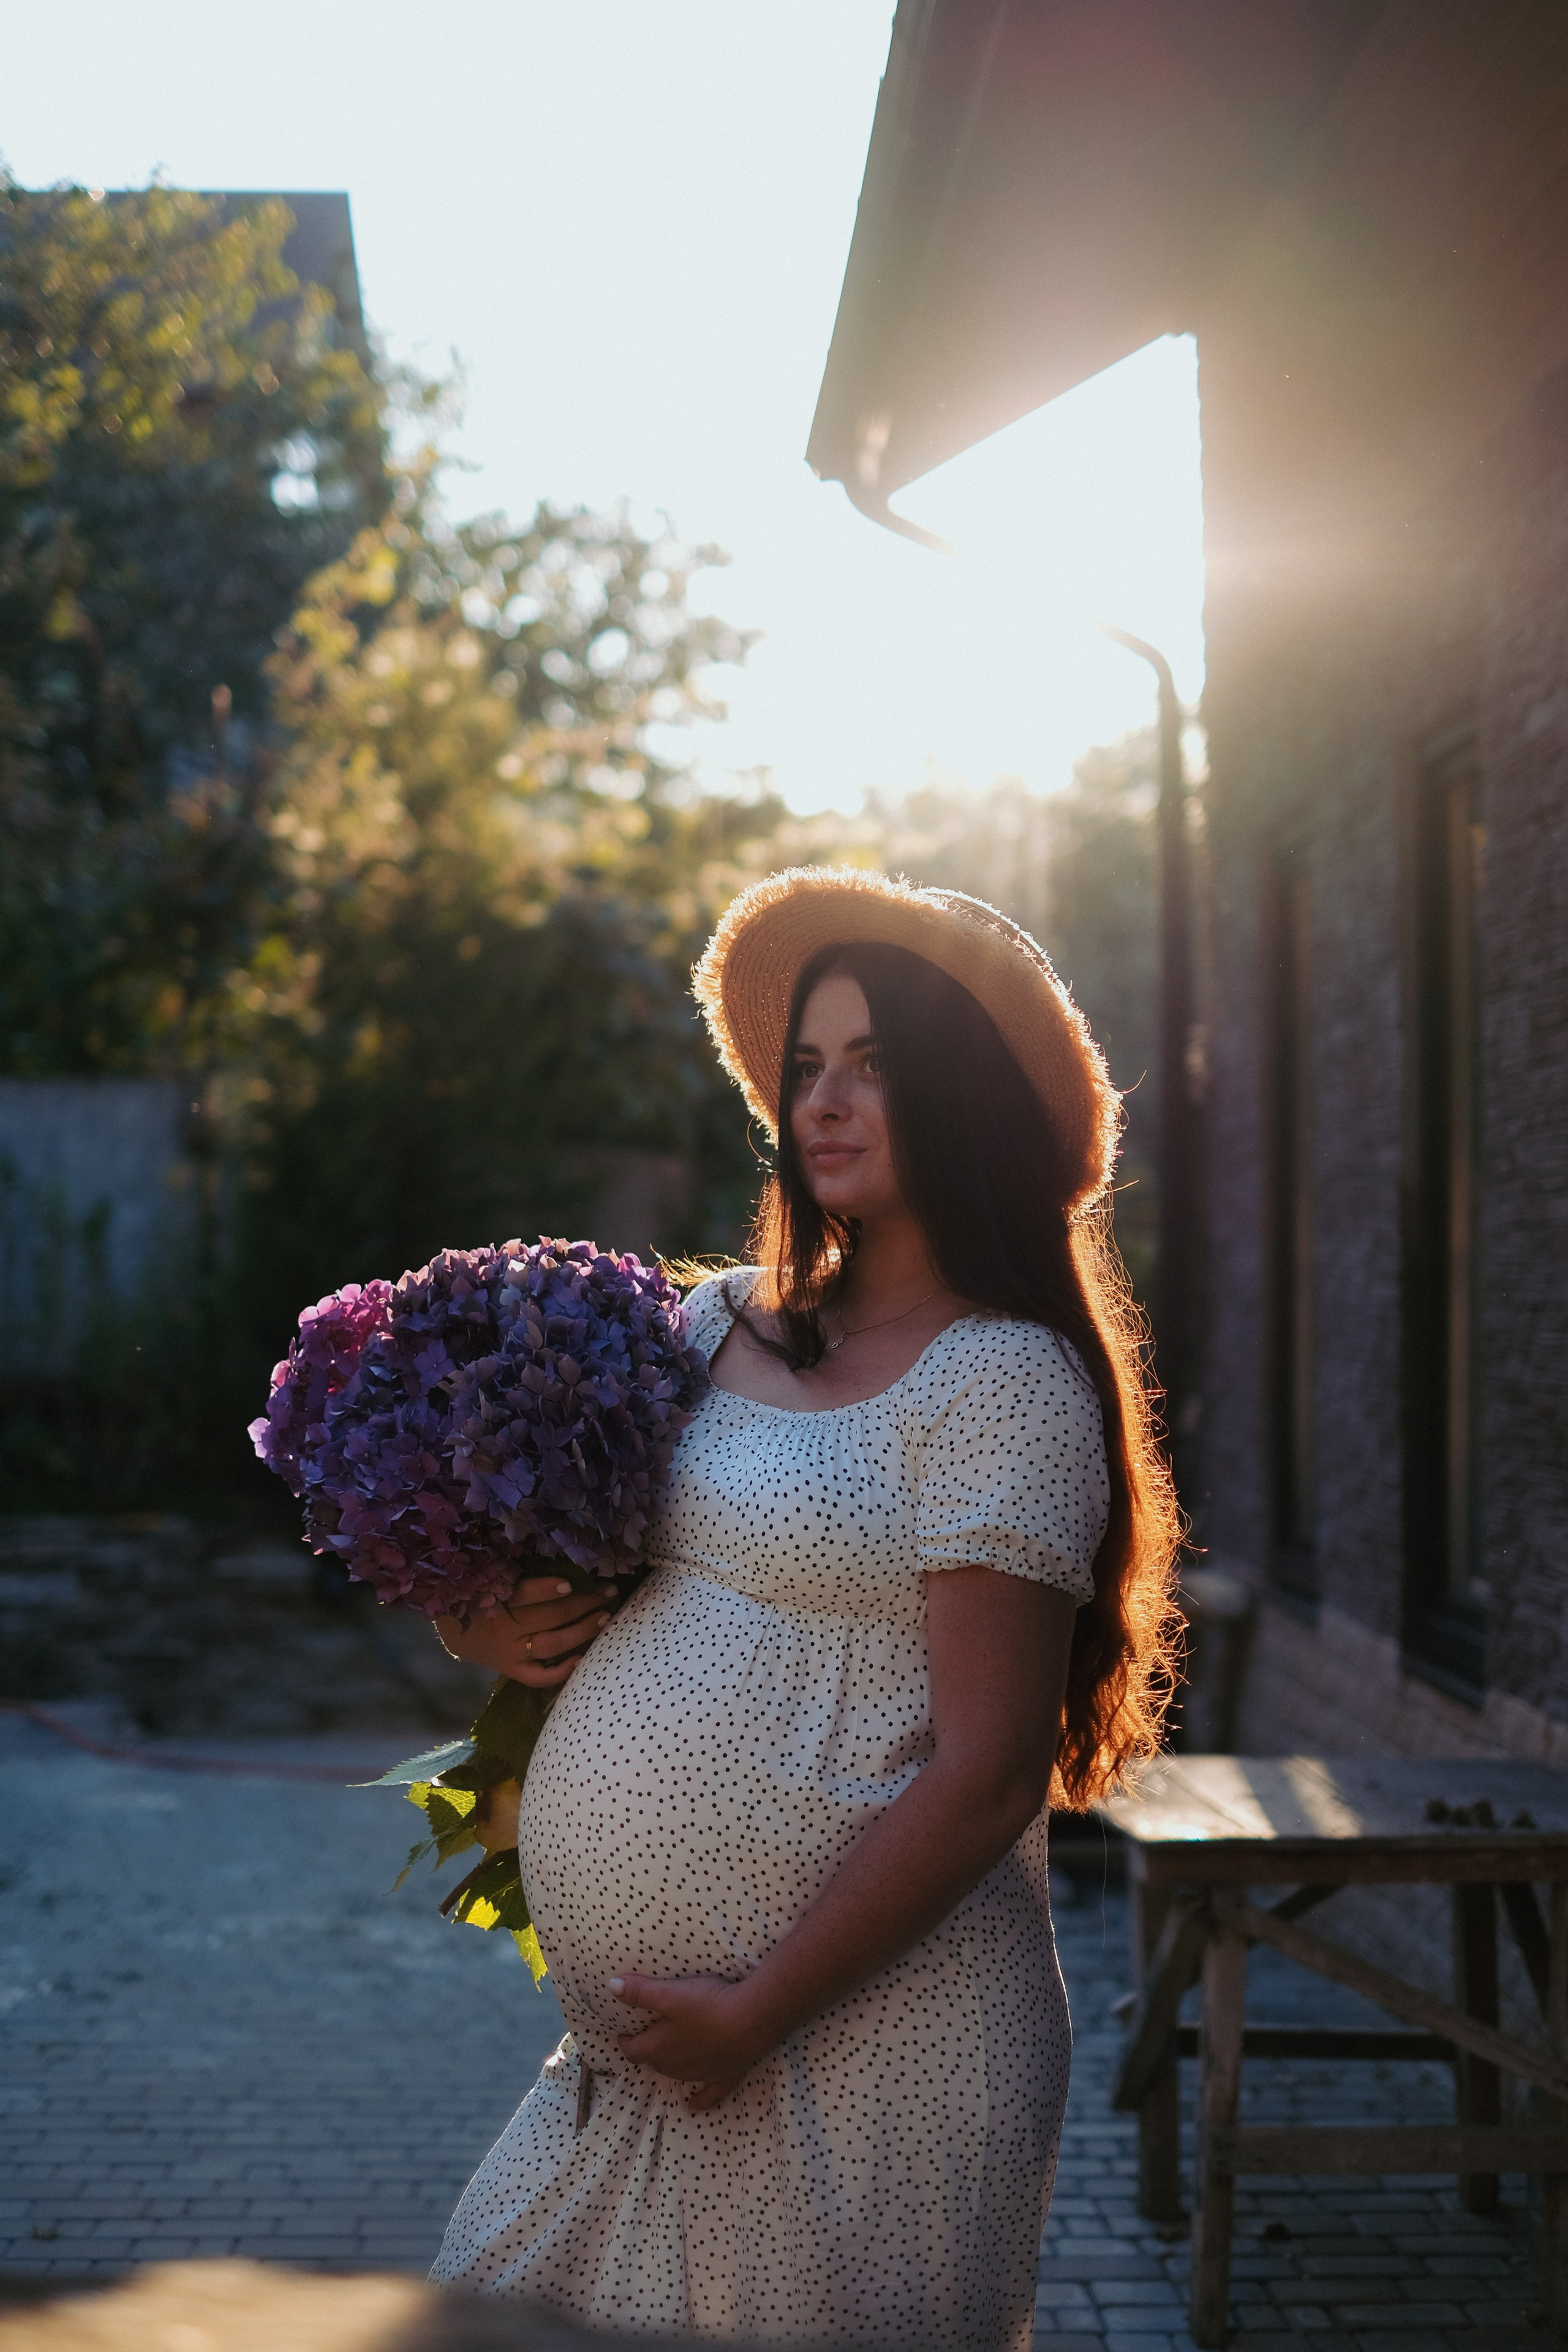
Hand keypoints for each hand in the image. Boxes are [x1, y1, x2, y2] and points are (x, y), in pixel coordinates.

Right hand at [435, 1575, 616, 1688]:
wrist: (454, 1631)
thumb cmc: (479, 1597)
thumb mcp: (491, 1580)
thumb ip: (518, 1575)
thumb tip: (559, 1561)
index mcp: (498, 1601)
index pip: (525, 1595)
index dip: (547, 1590)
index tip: (570, 1583)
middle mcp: (506, 1630)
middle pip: (550, 1617)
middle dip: (584, 1603)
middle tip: (608, 1592)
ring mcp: (511, 1653)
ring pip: (552, 1644)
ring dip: (582, 1631)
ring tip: (604, 1617)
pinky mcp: (513, 1670)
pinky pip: (539, 1677)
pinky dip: (561, 1671)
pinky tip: (581, 1659)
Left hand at [610, 1970, 771, 2111]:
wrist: (751, 2021)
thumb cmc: (707, 2005)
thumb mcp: (670, 1993)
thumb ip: (640, 1991)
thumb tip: (611, 1986)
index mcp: (658, 2048)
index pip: (633, 2050)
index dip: (625, 2042)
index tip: (622, 2033)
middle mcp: (675, 2066)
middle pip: (654, 2062)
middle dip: (648, 2051)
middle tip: (647, 2036)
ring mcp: (701, 2074)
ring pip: (677, 2074)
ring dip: (670, 2066)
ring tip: (667, 2055)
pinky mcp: (725, 2076)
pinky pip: (708, 2095)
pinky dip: (699, 2100)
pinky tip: (693, 2105)